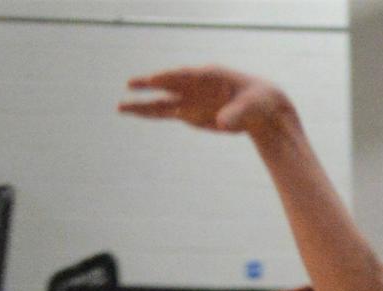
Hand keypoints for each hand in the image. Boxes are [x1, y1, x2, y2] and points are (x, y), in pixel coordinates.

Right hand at [120, 66, 291, 139]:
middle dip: (149, 86)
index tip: (153, 80)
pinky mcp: (191, 114)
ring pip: (163, 102)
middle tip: (129, 86)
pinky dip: (152, 114)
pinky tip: (136, 113)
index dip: (169, 77)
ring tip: (121, 107)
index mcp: (211, 77)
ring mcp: (192, 100)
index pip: (186, 76)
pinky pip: (168, 114)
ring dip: (143, 105)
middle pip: (168, 86)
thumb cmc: (259, 102)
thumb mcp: (252, 107)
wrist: (261, 109)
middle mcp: (196, 86)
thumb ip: (236, 114)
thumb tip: (221, 123)